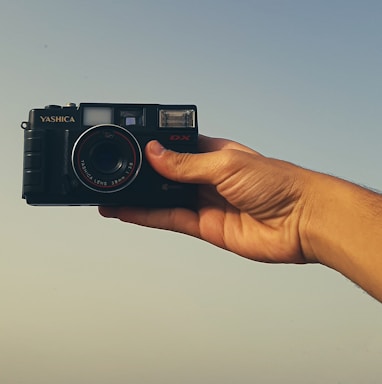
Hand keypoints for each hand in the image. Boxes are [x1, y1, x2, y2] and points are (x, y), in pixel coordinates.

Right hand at [99, 135, 312, 263]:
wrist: (301, 221)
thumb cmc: (277, 183)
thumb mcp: (226, 165)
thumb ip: (187, 164)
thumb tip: (155, 153)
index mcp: (214, 155)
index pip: (176, 149)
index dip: (154, 149)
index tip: (130, 148)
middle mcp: (207, 178)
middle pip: (166, 176)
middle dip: (142, 176)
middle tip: (115, 173)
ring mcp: (205, 203)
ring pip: (164, 200)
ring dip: (138, 198)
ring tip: (110, 194)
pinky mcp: (206, 227)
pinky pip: (170, 219)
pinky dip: (147, 216)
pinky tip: (127, 211)